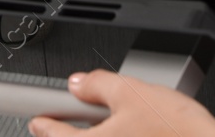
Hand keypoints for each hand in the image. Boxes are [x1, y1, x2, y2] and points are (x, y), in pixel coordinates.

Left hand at [29, 70, 214, 136]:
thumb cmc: (175, 130)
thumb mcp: (132, 91)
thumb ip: (97, 84)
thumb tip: (78, 82)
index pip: (51, 134)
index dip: (43, 122)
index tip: (39, 119)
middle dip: (75, 133)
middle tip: (83, 121)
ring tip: (118, 126)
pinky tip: (139, 132)